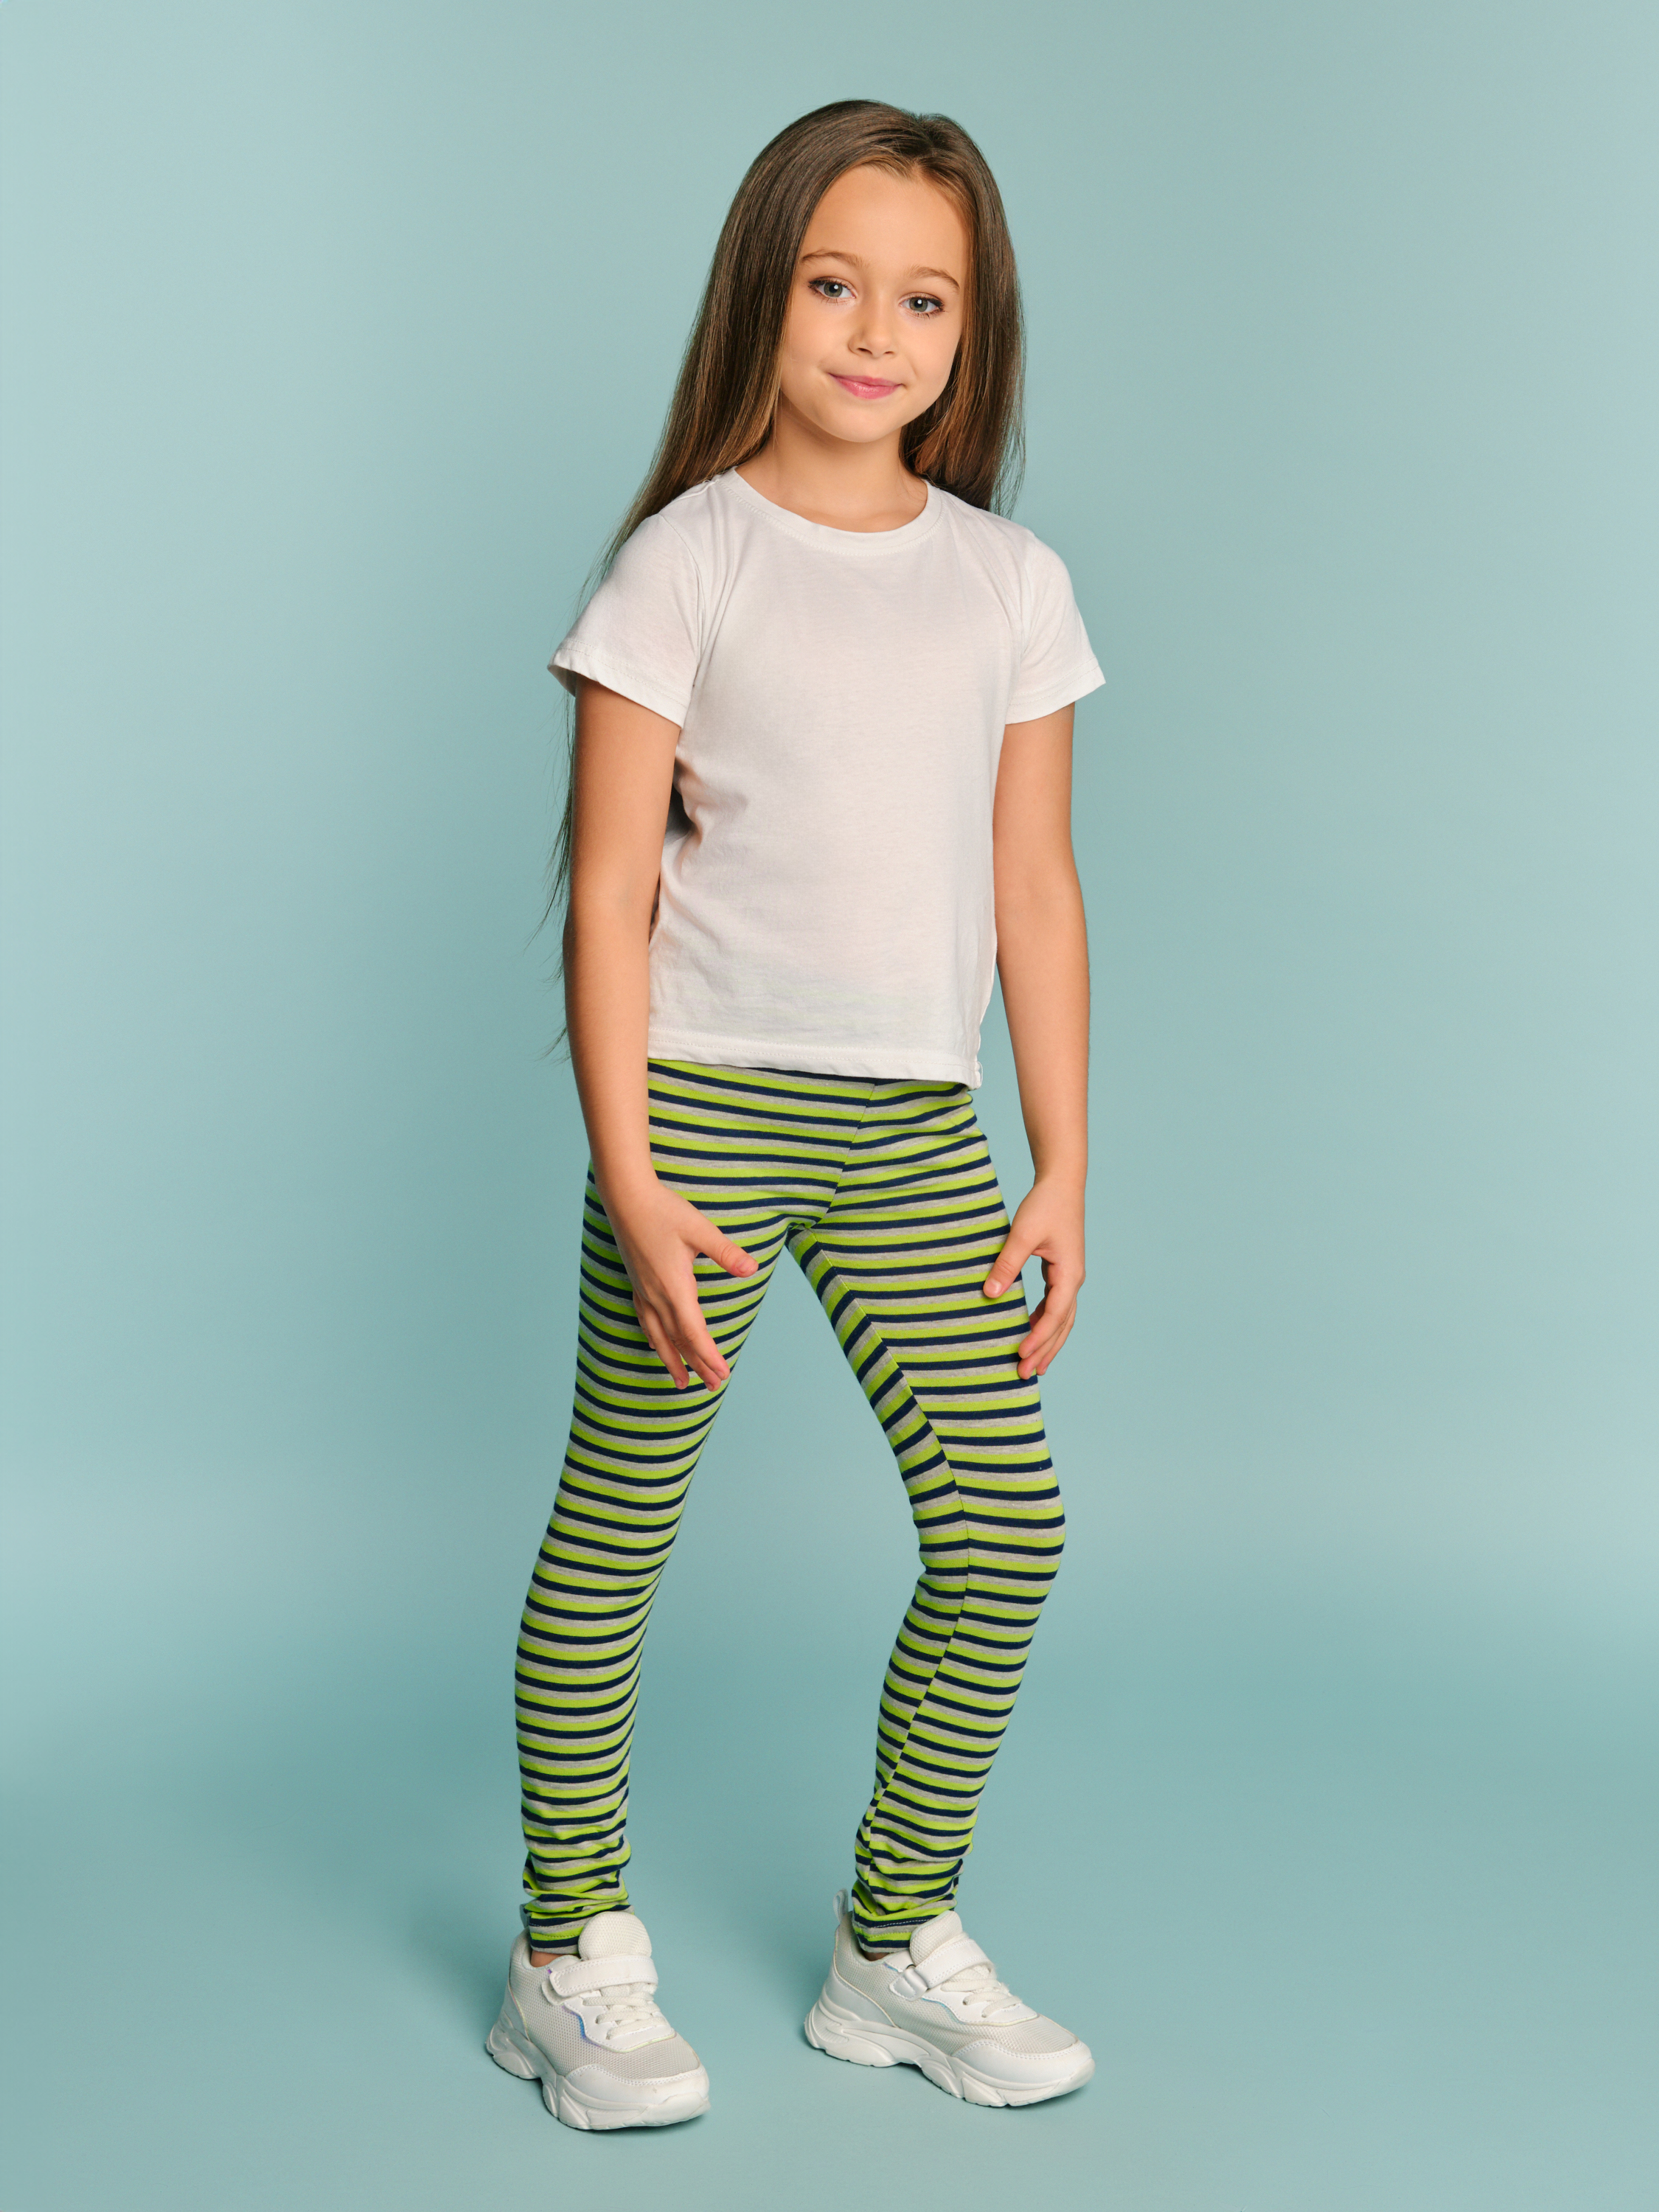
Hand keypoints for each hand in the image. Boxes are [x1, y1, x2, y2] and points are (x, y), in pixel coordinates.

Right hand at [601, 1177, 757, 1390]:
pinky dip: (656, 1340)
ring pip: (659, 1336)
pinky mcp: (637, 1284)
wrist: (626, 1198)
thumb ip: (725, 1252)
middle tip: (714, 1387)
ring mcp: (644, 1291)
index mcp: (674, 1287)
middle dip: (697, 1365)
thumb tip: (751, 1269)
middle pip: (679, 1340)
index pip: (695, 1332)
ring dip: (672, 1360)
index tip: (723, 1374)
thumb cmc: (664, 1211)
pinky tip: (657, 1345)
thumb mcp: (700, 1230)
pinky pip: (647, 1322)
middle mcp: (657, 1296)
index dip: (709, 1356)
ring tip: (680, 1383)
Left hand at [982, 1179, 1084, 1379]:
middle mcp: (1073, 1280)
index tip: (1020, 1354)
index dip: (1037, 1337)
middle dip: (1044, 1351)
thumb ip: (1007, 1265)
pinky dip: (1045, 1324)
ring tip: (1033, 1367)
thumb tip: (989, 1295)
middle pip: (1061, 1325)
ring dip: (1047, 1342)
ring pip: (1061, 1319)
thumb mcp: (1022, 1235)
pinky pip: (1055, 1306)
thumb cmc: (1044, 1206)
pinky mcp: (1061, 1271)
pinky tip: (1030, 1333)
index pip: (1055, 1315)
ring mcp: (1069, 1277)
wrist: (1061, 1183)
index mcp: (1069, 1274)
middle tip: (1024, 1375)